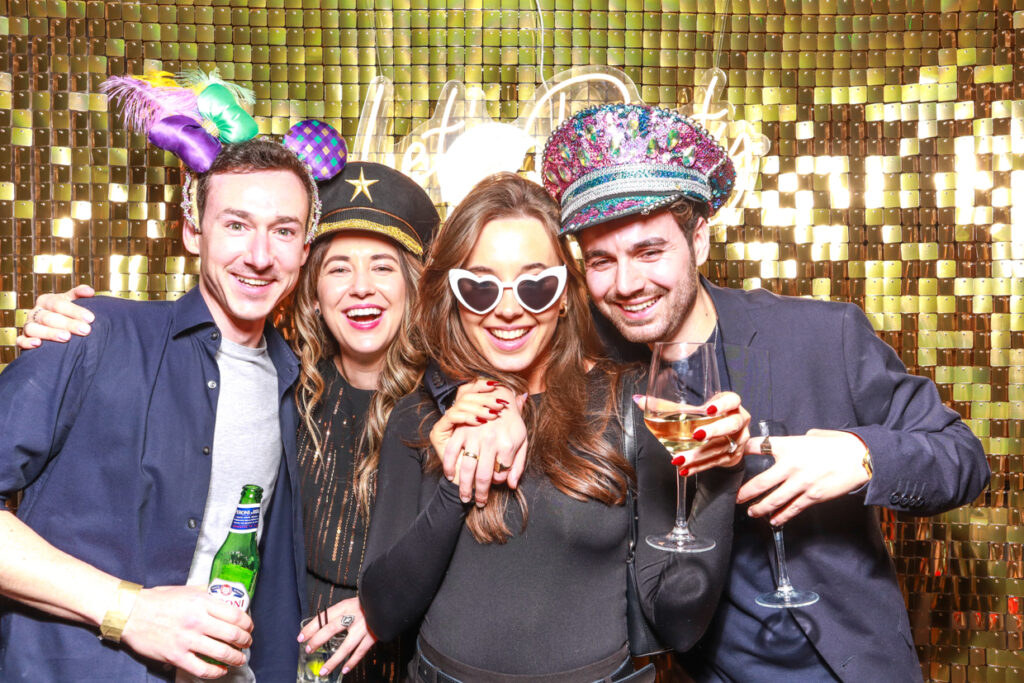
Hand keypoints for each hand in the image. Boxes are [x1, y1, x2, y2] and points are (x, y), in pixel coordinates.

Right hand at [16, 284, 95, 348]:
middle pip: (48, 317)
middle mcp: (35, 312)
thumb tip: (90, 291)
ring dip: (50, 333)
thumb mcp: (71, 300)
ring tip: (67, 337)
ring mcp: (28, 326)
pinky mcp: (23, 339)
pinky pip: (21, 341)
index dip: (74, 310)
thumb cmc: (65, 312)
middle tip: (85, 330)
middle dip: (68, 324)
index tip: (91, 318)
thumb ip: (79, 294)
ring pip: (34, 328)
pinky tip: (38, 344)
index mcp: (46, 301)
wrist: (54, 327)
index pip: (58, 304)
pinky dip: (27, 342)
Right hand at [119, 585, 252, 678]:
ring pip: (221, 653)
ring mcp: (186, 640)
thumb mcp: (187, 589)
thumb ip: (207, 592)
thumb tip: (226, 594)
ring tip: (239, 658)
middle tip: (247, 643)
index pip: (236, 615)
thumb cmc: (158, 600)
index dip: (247, 624)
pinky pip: (202, 669)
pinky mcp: (176, 656)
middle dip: (245, 641)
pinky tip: (221, 670)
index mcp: (202, 602)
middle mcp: (197, 621)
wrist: (130, 613)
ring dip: (236, 658)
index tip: (249, 627)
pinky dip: (216, 672)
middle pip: (233, 635)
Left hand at [297, 597, 375, 677]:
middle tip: (309, 649)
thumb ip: (339, 614)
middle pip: (331, 629)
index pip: (324, 617)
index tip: (301, 637)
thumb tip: (320, 626)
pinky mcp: (373, 636)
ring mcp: (363, 627)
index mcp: (346, 606)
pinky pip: (361, 651)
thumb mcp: (351, 603)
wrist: (387, 601)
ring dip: (333, 660)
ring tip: (323, 670)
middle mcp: (353, 616)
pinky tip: (344, 669)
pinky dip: (352, 661)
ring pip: (346, 646)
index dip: (311, 627)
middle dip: (318, 640)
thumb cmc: (367, 603)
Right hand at [429, 381, 527, 505]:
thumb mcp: (522, 442)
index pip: (501, 473)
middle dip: (480, 494)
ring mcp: (474, 435)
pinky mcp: (461, 430)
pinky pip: (452, 452)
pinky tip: (450, 476)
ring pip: (467, 468)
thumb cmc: (513, 423)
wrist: (501, 398)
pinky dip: (450, 466)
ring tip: (465, 498)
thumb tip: (511, 485)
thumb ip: (518, 465)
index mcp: (507, 444)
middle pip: (484, 476)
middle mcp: (490, 441)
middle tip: (479, 503)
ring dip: (464, 487)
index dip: (499, 482)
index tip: (496, 485)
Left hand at [635, 391, 749, 474]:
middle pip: (731, 425)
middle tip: (696, 435)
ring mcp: (738, 440)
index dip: (723, 404)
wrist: (725, 437)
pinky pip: (716, 462)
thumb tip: (639, 400)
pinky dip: (699, 467)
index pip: (733, 400)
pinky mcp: (733, 457)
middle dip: (714, 431)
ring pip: (721, 447)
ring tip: (680, 458)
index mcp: (731, 405)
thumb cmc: (707, 418)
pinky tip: (685, 469)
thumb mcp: (692, 410)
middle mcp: (739, 421)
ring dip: (700, 454)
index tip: (709, 409)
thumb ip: (667, 406)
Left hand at [737, 429, 870, 524]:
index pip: (758, 446)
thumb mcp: (812, 436)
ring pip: (773, 500)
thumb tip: (789, 446)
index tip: (734, 455)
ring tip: (752, 511)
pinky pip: (792, 509)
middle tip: (736, 497)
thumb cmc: (838, 444)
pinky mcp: (813, 497)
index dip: (743, 450)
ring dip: (760, 508)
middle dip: (745, 492)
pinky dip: (781, 516)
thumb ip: (796, 442)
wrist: (861, 458)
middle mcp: (791, 465)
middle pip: (760, 482)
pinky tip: (773, 520)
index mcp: (789, 446)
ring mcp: (801, 483)